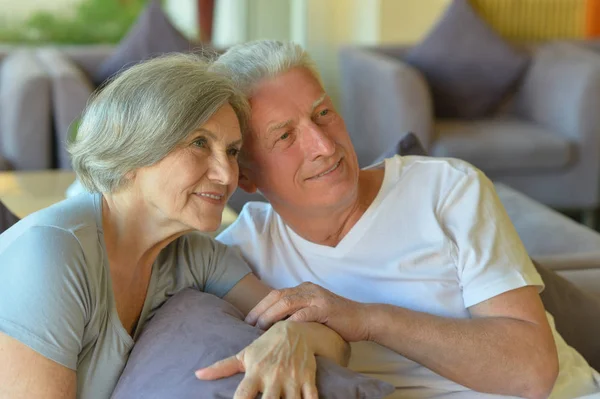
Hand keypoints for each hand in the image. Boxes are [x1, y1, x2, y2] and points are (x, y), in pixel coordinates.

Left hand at [195, 320, 317, 398]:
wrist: (296, 330)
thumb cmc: (266, 346)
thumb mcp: (244, 355)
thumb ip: (222, 367)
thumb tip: (197, 375)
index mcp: (255, 372)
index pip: (242, 396)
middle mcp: (273, 377)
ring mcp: (292, 379)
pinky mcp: (307, 379)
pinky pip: (311, 398)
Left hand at [246, 282, 368, 341]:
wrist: (363, 319)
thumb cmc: (337, 321)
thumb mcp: (313, 313)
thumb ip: (297, 314)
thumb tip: (274, 326)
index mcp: (304, 289)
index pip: (276, 294)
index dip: (260, 306)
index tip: (248, 319)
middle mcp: (308, 289)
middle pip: (278, 296)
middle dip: (261, 310)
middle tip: (248, 324)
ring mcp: (317, 297)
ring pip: (287, 303)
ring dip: (271, 315)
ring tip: (259, 327)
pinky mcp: (326, 308)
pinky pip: (305, 313)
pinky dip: (292, 321)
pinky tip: (282, 330)